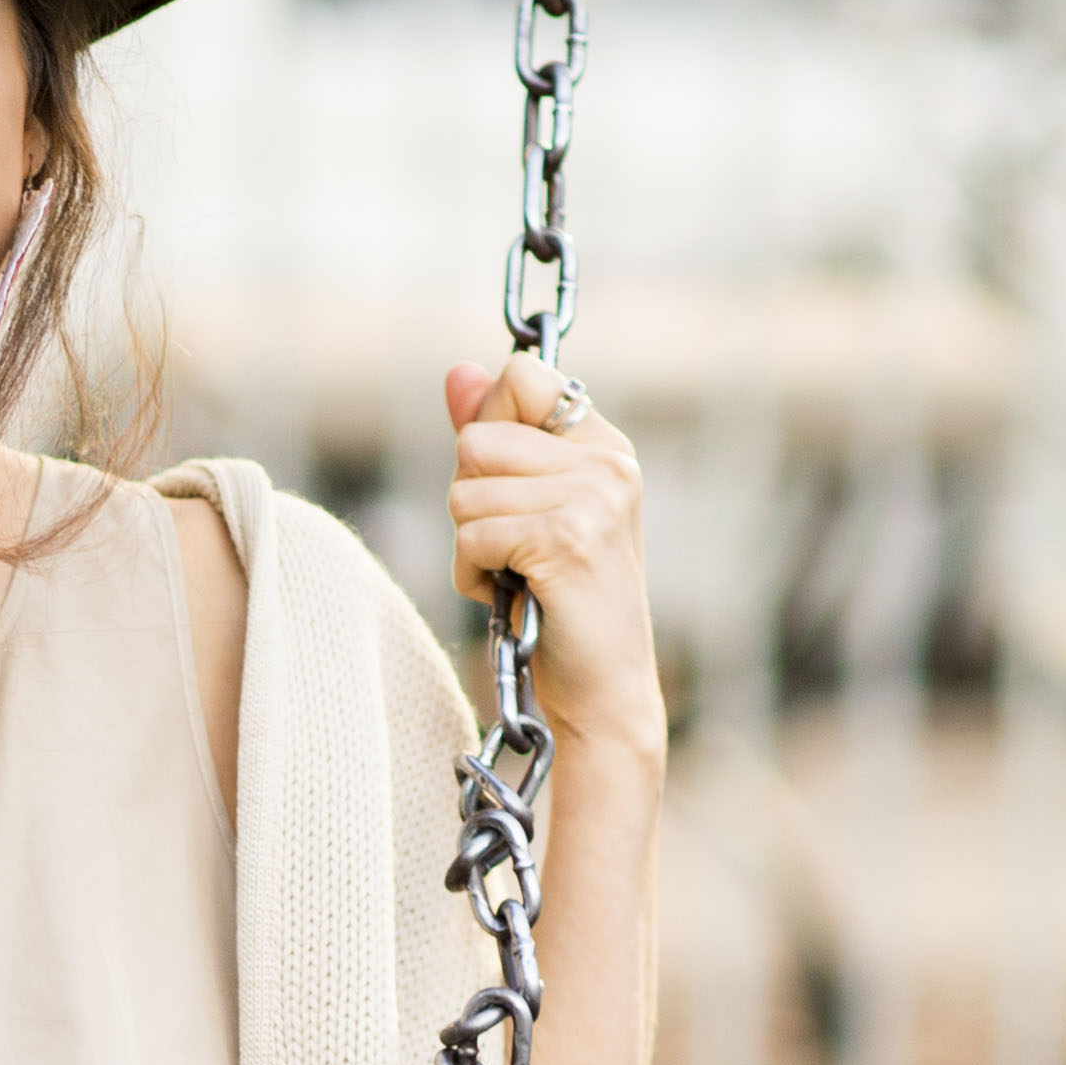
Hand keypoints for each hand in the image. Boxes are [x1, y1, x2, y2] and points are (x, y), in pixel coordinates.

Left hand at [441, 351, 664, 761]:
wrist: (602, 692)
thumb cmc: (559, 605)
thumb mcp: (528, 510)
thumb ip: (496, 438)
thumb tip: (458, 372)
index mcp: (603, 446)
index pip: (521, 376)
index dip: (489, 429)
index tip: (509, 486)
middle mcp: (607, 463)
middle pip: (477, 437)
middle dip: (472, 498)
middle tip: (511, 548)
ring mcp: (593, 499)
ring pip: (465, 488)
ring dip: (469, 543)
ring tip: (513, 575)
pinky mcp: (567, 540)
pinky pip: (472, 533)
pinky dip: (472, 573)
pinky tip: (510, 595)